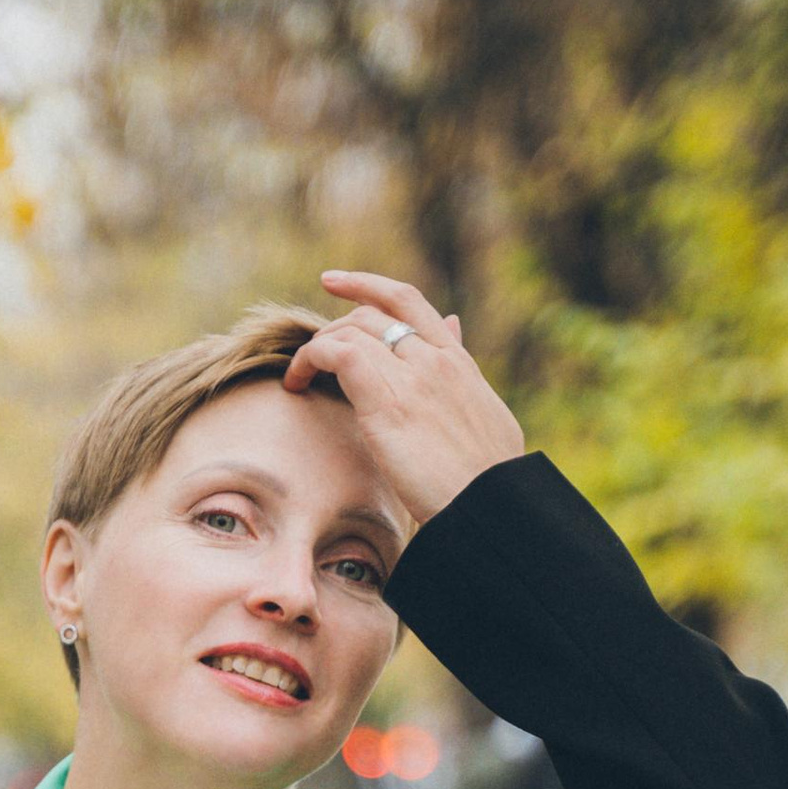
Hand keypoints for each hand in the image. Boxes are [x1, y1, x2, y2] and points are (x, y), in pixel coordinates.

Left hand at [283, 270, 526, 532]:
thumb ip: (462, 368)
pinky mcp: (387, 402)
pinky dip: (309, 359)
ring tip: (300, 376)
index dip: (366, 284)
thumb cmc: (488, 477)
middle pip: (369, 315)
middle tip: (312, 359)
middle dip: (332, 329)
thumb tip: (453, 325)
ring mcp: (412, 378)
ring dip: (315, 349)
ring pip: (350, 331)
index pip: (407, 301)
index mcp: (457, 361)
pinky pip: (338, 354)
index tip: (333, 282)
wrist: (490, 506)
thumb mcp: (484, 408)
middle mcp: (434, 360)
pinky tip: (296, 383)